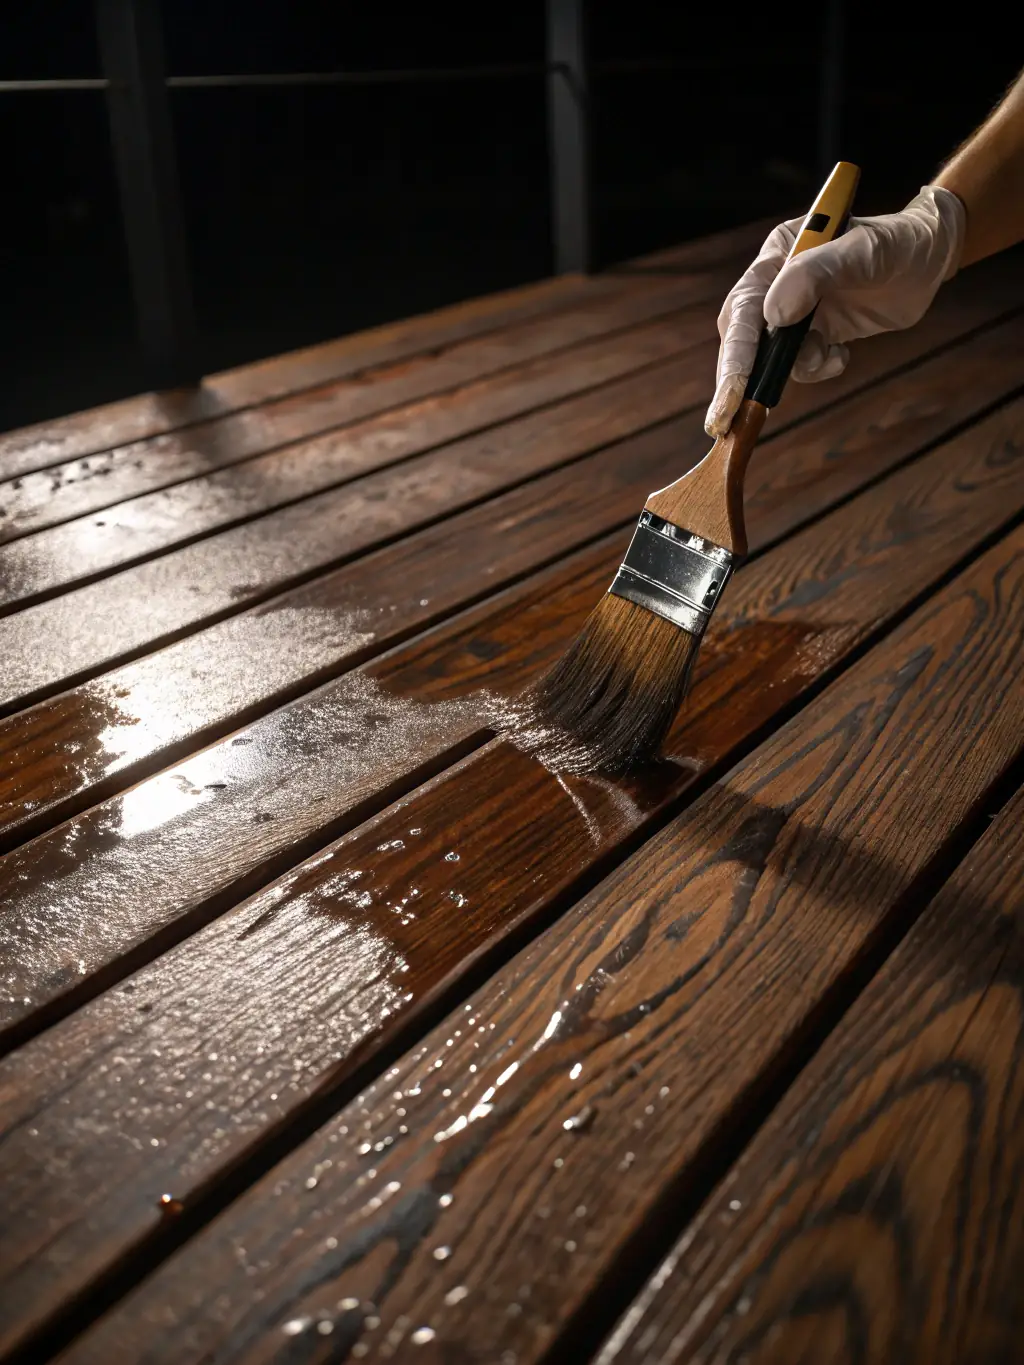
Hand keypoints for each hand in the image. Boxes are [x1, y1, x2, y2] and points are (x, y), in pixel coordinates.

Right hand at [704, 185, 965, 436]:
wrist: (929, 259)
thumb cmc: (898, 245)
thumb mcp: (863, 253)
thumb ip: (815, 275)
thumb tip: (773, 315)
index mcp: (780, 255)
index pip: (743, 308)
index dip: (734, 353)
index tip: (731, 393)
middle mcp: (778, 283)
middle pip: (743, 338)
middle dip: (741, 379)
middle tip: (728, 421)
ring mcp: (795, 310)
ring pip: (772, 357)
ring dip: (798, 368)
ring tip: (833, 356)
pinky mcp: (813, 332)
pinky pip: (799, 364)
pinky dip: (819, 368)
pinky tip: (843, 354)